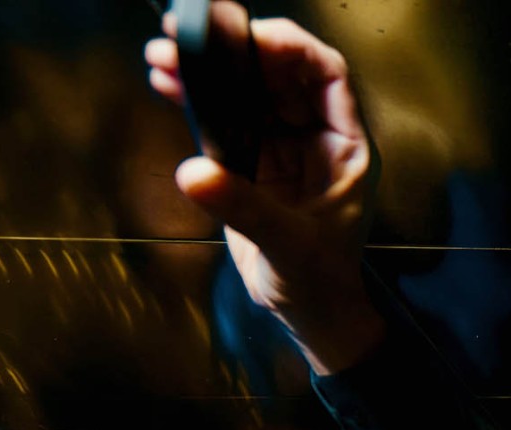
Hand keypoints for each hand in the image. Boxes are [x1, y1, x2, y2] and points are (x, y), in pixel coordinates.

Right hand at [145, 6, 382, 370]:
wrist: (306, 312)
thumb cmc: (318, 281)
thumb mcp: (288, 246)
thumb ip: (245, 209)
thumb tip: (194, 173)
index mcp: (346, 147)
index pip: (327, 75)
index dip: (290, 48)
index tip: (247, 38)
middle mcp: (316, 138)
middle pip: (279, 74)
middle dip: (235, 51)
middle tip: (188, 35)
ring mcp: (281, 147)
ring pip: (247, 92)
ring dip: (209, 71)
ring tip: (164, 56)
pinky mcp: (249, 162)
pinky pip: (224, 119)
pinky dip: (196, 99)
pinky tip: (165, 82)